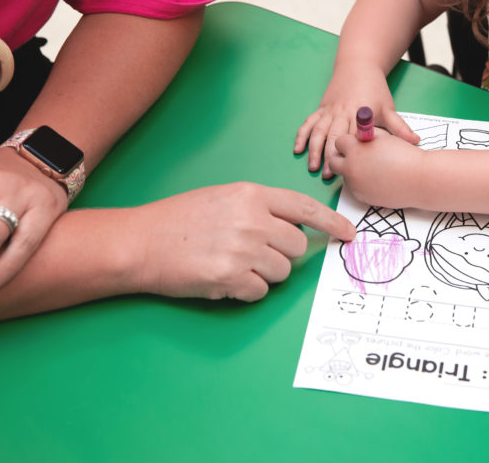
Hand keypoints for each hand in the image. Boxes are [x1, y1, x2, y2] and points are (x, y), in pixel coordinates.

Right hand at [133, 183, 354, 300]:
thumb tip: (292, 227)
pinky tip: (223, 278)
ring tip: (233, 264)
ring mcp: (244, 249)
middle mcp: (253, 220)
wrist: (140, 242)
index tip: (348, 233)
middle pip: (297, 247)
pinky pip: (260, 292)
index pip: (305, 208)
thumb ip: (259, 207)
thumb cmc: (178, 219)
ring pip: (282, 272)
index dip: (331, 222)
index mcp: (252, 195)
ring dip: (264, 274)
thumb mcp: (222, 197)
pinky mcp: (231, 278)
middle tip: (253, 253)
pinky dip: (246, 291)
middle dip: (282, 254)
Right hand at [294, 61, 418, 178]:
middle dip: (329, 156)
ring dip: (314, 149)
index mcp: (359, 113)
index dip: (350, 153)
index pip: (353, 137)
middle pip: (332, 136)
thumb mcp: (388, 108)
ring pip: (318, 131)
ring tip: (312, 166)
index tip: (349, 169)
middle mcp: (341, 112)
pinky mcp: (321, 108)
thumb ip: (399, 127)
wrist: (359, 65)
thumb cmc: (375, 88)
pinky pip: (309, 122)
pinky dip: (302, 135)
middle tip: (328, 174)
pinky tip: (298, 149)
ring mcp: (329, 110)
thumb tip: (416, 142)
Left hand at [329, 130, 426, 207]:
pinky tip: (376, 180)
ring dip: (351, 172)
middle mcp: (350, 167)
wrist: (419, 178)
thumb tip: (357, 135)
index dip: (349, 142)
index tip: (357, 143)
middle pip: (333, 161)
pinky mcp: (361, 197)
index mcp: (355, 149)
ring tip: (370, 169)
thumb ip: (366, 134)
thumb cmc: (404, 155)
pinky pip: (354, 188)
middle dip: (342, 158)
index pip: (339, 142)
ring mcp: (355, 185)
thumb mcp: (383, 137)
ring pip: (343, 176)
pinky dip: (360, 184)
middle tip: (356, 157)